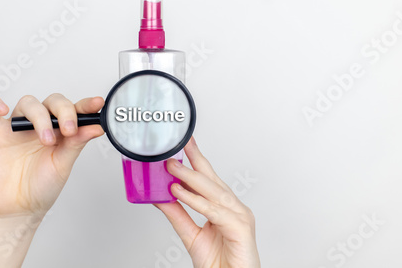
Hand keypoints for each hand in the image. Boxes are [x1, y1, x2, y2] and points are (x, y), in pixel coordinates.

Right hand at [0, 92, 103, 217]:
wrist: (18, 208)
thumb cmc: (42, 186)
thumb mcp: (64, 164)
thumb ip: (77, 143)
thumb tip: (97, 127)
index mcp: (61, 130)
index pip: (74, 109)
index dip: (86, 104)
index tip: (97, 104)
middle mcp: (40, 124)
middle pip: (52, 102)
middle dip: (64, 111)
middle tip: (69, 130)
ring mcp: (18, 127)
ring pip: (28, 103)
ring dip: (40, 116)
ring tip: (46, 139)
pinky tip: (2, 109)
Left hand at [155, 138, 259, 267]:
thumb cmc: (219, 264)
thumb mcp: (191, 235)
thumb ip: (177, 215)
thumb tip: (160, 197)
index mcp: (225, 208)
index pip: (208, 179)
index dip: (196, 160)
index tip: (184, 144)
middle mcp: (234, 209)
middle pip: (212, 179)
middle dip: (195, 160)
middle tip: (178, 147)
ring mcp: (240, 217)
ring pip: (213, 192)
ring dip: (191, 178)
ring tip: (173, 167)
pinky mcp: (241, 229)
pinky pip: (214, 211)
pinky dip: (196, 201)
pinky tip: (180, 193)